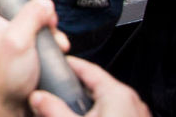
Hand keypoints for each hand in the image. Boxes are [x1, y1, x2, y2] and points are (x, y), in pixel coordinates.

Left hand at [0, 0, 67, 116]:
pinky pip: (38, 29)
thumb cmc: (3, 77)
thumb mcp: (18, 40)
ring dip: (46, 22)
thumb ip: (31, 15)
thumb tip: (44, 4)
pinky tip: (54, 46)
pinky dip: (50, 36)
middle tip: (45, 16)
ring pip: (29, 10)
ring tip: (50, 37)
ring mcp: (5, 31)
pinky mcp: (19, 43)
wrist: (8, 105)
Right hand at [30, 57, 150, 116]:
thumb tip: (38, 98)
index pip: (89, 69)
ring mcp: (137, 116)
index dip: (71, 65)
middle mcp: (131, 102)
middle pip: (99, 86)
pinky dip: (101, 116)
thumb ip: (53, 110)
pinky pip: (116, 115)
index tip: (56, 64)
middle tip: (57, 90)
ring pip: (108, 103)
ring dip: (89, 105)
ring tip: (70, 110)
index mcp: (117, 95)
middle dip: (77, 88)